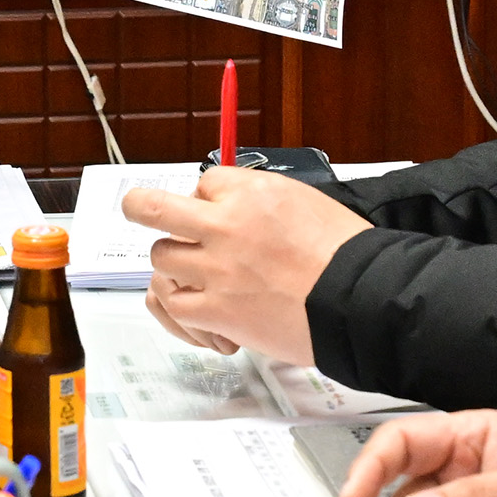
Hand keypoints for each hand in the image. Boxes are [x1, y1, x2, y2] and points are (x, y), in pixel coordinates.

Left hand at [124, 169, 366, 366]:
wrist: (360, 299)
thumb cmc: (345, 253)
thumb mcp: (305, 202)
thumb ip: (262, 201)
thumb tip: (235, 204)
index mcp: (250, 192)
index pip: (204, 183)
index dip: (207, 198)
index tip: (214, 211)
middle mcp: (224, 225)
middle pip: (154, 208)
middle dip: (140, 206)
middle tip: (135, 207)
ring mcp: (215, 269)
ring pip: (161, 258)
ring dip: (174, 266)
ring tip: (193, 277)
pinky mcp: (216, 310)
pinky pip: (174, 305)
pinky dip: (182, 309)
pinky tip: (201, 313)